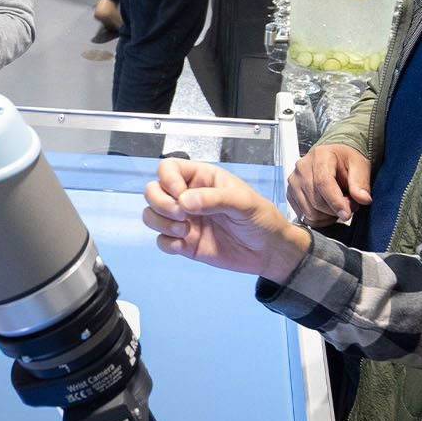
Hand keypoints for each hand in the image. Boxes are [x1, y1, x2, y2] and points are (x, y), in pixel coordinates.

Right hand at [144, 157, 310, 278]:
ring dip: (161, 222)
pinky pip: (161, 241)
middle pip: (153, 190)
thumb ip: (215, 198)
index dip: (168, 179)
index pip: (169, 168)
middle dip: (160, 202)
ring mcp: (185, 220)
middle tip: (180, 214)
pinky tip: (185, 244)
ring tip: (184, 230)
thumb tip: (185, 200)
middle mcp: (189, 197)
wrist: (269, 252)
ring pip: (151, 215)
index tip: (180, 194)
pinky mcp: (184, 243)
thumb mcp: (245, 203)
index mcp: (203, 179)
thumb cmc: (262, 220)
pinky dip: (167, 243)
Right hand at [286, 143, 372, 226]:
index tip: (347, 214)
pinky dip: (319, 219)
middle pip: (316, 200)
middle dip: (336, 209)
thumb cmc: (345, 161)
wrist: (334, 159)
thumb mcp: (360, 166)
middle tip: (350, 204)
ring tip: (339, 205)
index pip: (323, 182)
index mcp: (320, 156)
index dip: (335, 201)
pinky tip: (328, 209)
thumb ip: (361, 182)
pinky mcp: (290, 194)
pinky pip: (304, 216)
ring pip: (310, 212)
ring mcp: (294, 181)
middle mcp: (302, 167)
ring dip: (328, 215)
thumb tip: (363, 199)